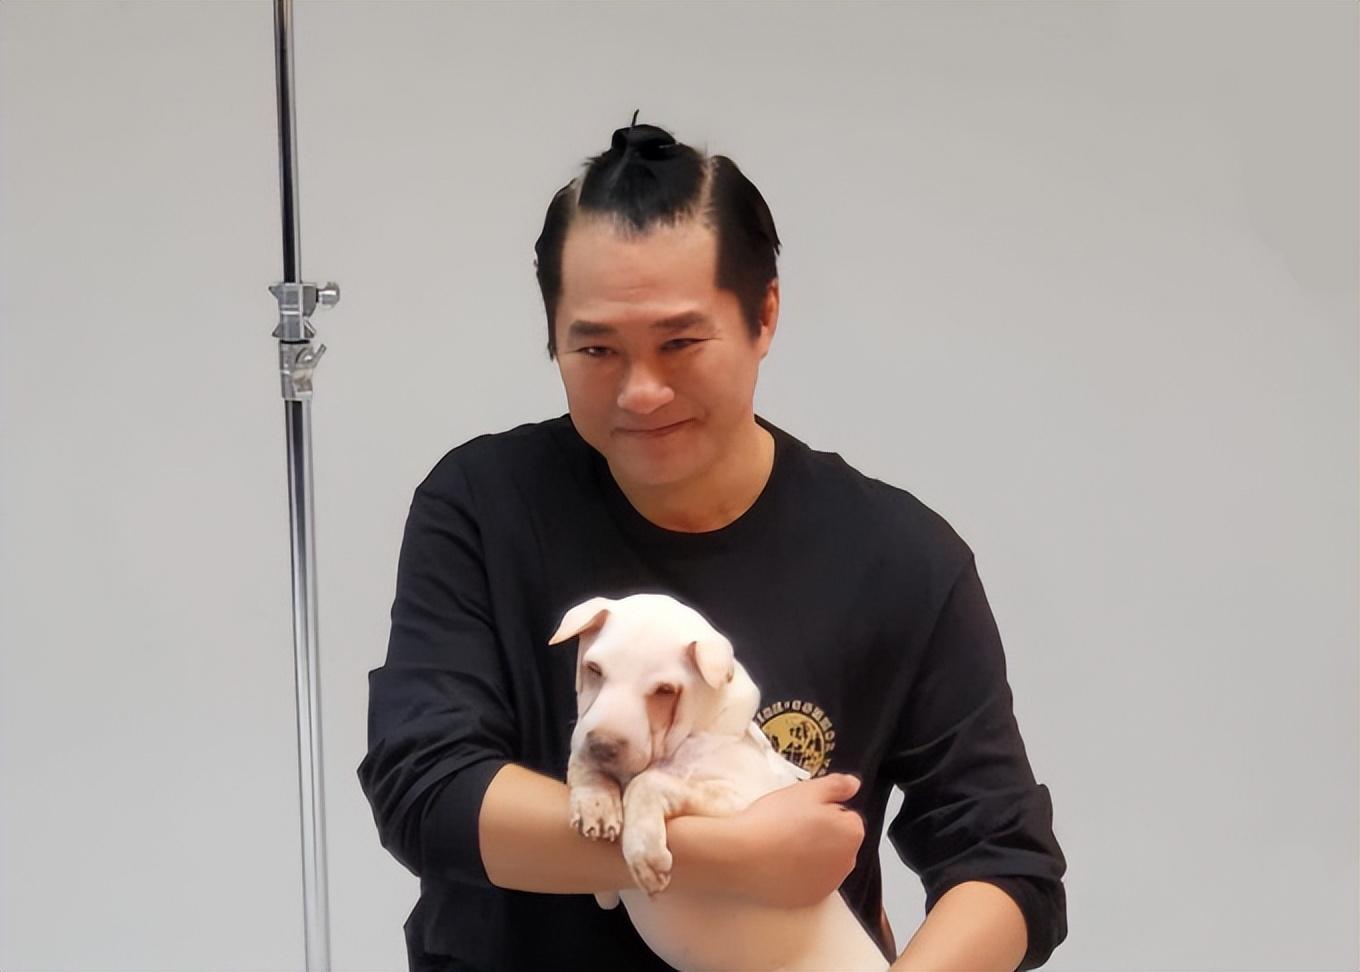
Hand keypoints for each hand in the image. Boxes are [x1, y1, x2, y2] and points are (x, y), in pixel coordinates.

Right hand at [730, 773, 865, 907]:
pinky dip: (801, 874)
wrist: (743, 856)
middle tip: (791, 825)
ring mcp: (829, 885)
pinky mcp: (810, 900)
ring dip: (812, 854)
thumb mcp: (807, 791)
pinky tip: (780, 864)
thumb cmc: (776, 819)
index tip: (802, 811)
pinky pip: (811, 881)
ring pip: (825, 862)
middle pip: (838, 841)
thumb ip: (837, 785)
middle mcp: (848, 863)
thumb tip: (854, 784)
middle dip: (822, 833)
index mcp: (851, 834)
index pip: (846, 816)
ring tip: (783, 845)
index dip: (824, 810)